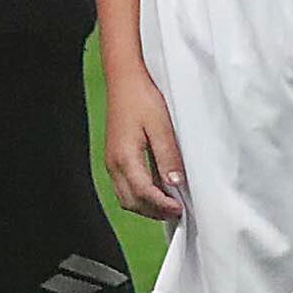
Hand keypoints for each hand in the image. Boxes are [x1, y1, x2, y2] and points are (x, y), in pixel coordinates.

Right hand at [105, 69, 186, 220]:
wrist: (124, 80)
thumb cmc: (142, 98)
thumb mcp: (161, 125)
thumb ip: (167, 156)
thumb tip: (175, 183)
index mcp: (125, 157)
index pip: (143, 193)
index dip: (162, 205)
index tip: (180, 209)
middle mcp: (114, 164)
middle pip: (131, 201)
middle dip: (153, 211)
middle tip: (176, 212)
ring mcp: (111, 161)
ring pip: (125, 197)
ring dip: (146, 206)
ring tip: (168, 205)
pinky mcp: (114, 157)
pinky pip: (124, 186)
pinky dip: (139, 195)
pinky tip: (156, 189)